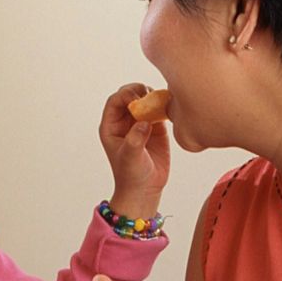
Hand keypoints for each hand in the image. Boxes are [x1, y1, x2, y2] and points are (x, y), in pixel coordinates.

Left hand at [99, 83, 169, 220]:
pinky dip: (165, 106)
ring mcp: (140, 123)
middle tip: (151, 96)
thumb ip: (135, 139)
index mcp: (111, 126)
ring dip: (153, 97)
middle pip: (130, 96)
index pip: (115, 101)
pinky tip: (170, 108)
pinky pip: (159, 110)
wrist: (145, 189)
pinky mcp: (156, 127)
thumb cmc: (131, 175)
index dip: (125, 95)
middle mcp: (124, 121)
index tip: (137, 98)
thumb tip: (144, 122)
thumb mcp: (130, 158)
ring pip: (146, 100)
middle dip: (140, 92)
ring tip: (161, 102)